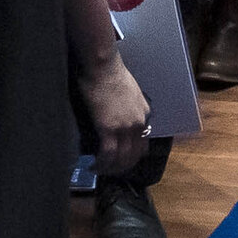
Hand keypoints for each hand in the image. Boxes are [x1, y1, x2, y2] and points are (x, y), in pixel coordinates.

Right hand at [77, 52, 151, 173]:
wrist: (102, 66)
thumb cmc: (110, 73)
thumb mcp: (128, 92)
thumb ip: (127, 107)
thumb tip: (117, 116)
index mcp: (144, 114)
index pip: (143, 142)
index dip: (133, 155)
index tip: (122, 160)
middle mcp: (138, 123)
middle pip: (135, 155)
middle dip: (122, 167)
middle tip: (110, 171)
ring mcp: (125, 127)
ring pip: (121, 158)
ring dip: (110, 169)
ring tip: (99, 171)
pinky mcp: (109, 128)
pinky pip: (107, 154)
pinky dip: (101, 164)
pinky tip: (93, 166)